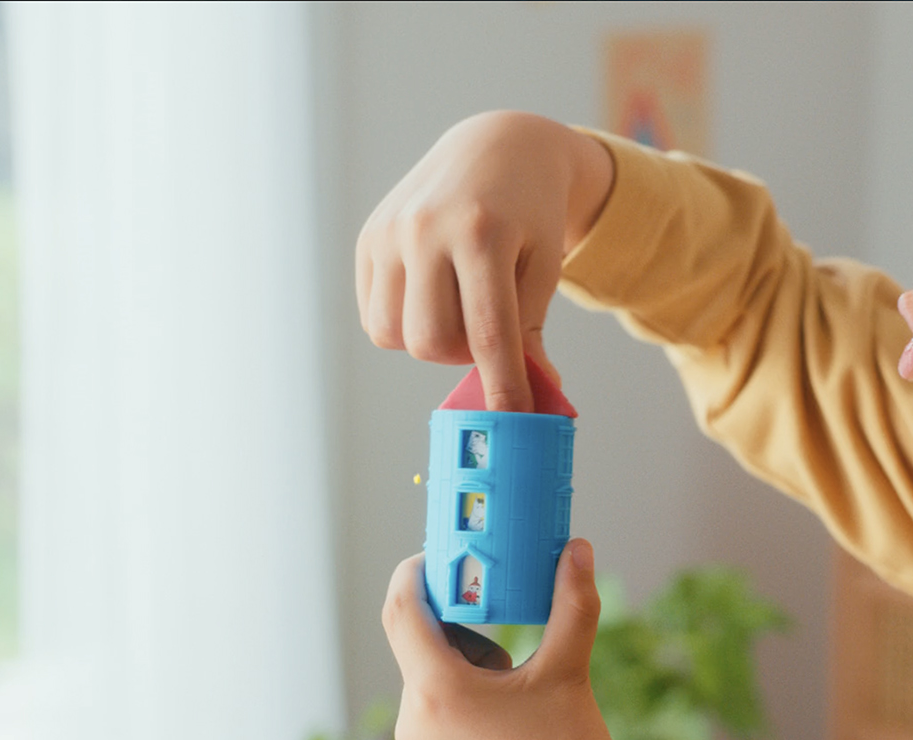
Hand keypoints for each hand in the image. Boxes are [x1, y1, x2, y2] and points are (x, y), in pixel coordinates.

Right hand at [354, 110, 615, 410]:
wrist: (496, 148)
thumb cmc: (531, 214)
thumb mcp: (544, 265)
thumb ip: (531, 331)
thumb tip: (532, 398)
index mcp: (482, 232)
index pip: (488, 333)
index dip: (502, 385)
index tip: (513, 419)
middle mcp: (425, 228)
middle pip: (431, 342)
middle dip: (463, 355)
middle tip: (488, 330)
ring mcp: (389, 233)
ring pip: (395, 336)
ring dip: (431, 341)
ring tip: (459, 308)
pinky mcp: (368, 239)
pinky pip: (376, 317)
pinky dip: (405, 324)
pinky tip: (432, 296)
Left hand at [381, 538, 637, 739]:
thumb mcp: (570, 674)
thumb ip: (572, 605)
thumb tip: (577, 549)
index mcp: (437, 691)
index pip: (401, 610)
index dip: (416, 573)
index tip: (442, 556)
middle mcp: (413, 724)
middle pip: (423, 649)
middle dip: (463, 628)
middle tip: (507, 621)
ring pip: (433, 687)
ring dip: (467, 670)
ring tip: (520, 685)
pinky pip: (438, 724)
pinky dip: (467, 707)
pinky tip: (510, 723)